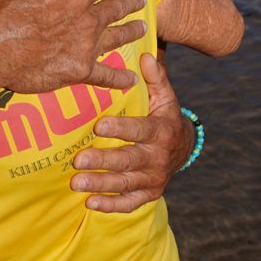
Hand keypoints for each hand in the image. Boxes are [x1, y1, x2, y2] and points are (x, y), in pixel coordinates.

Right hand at [0, 0, 143, 93]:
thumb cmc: (7, 9)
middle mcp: (88, 20)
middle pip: (115, 10)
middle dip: (130, 3)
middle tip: (141, 0)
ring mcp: (86, 47)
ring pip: (117, 38)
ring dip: (131, 32)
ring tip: (142, 28)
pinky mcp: (79, 70)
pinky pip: (105, 75)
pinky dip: (119, 78)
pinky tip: (130, 79)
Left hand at [69, 54, 192, 212]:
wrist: (184, 149)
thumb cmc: (165, 117)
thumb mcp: (166, 97)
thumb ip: (156, 78)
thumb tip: (145, 55)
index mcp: (161, 131)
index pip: (140, 130)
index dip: (121, 128)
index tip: (98, 125)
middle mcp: (157, 157)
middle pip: (128, 161)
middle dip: (102, 161)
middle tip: (77, 160)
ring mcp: (153, 178)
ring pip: (125, 183)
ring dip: (100, 184)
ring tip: (76, 182)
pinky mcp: (149, 194)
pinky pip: (129, 203)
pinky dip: (110, 205)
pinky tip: (90, 203)